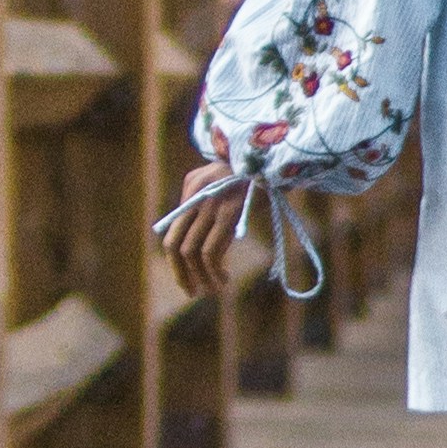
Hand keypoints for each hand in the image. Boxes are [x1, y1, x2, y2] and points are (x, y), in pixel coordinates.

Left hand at [159, 171, 260, 298]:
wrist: (275, 156)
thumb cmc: (254, 172)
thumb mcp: (221, 177)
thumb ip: (203, 199)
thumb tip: (192, 238)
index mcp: (192, 186)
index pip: (171, 231)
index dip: (175, 260)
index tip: (185, 277)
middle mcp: (196, 196)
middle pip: (175, 245)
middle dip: (181, 274)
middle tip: (192, 291)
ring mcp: (210, 204)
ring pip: (192, 252)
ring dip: (200, 277)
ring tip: (212, 289)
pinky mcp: (228, 213)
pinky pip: (211, 251)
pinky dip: (214, 271)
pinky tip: (223, 279)